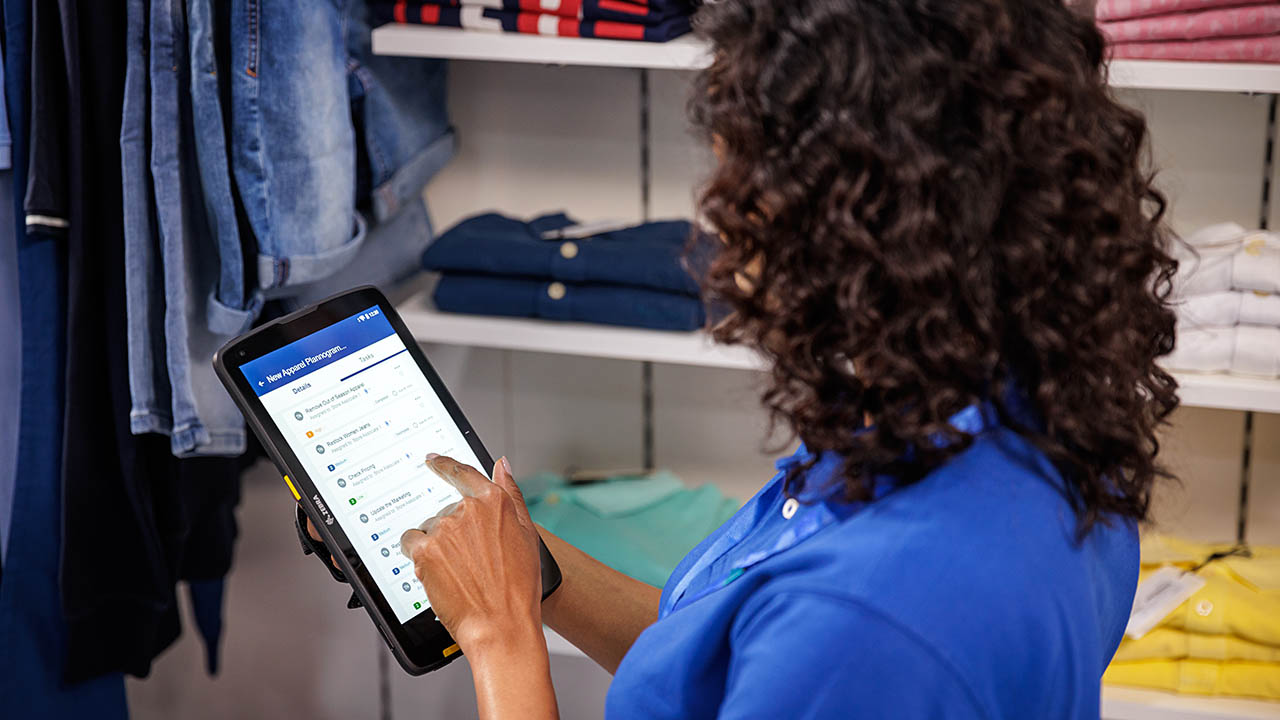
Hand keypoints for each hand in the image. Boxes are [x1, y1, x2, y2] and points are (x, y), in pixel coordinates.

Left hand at [400, 454, 544, 655]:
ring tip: (458, 573)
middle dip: (451, 532)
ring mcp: (445, 529)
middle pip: (445, 511)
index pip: (462, 473)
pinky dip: (418, 556)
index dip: (444, 464)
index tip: (432, 460)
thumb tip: (501, 465)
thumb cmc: (518, 587)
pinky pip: (410, 543)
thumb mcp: (527, 535)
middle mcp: (468, 510)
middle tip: (467, 561)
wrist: (501, 624)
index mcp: (494, 502)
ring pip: (429, 530)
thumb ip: (510, 494)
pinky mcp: (426, 550)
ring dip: (437, 546)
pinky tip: (438, 573)